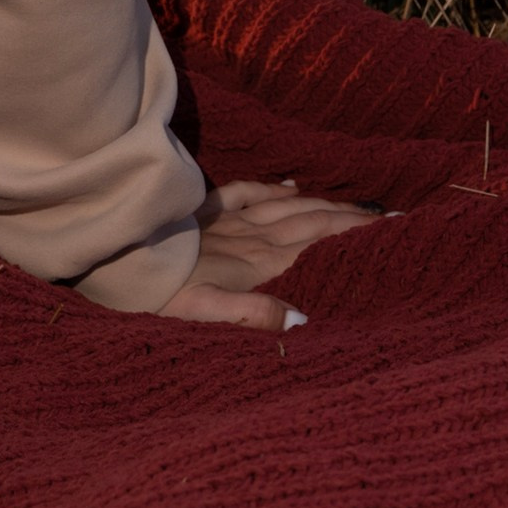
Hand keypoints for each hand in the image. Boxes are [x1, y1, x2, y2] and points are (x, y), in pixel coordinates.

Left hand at [156, 175, 390, 334]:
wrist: (112, 252)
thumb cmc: (156, 293)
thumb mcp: (203, 314)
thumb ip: (253, 315)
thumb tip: (304, 320)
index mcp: (258, 265)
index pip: (321, 244)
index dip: (358, 234)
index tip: (394, 227)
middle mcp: (251, 237)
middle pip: (313, 221)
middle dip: (353, 218)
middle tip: (390, 216)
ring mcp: (229, 220)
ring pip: (289, 206)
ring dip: (325, 204)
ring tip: (357, 205)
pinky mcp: (206, 209)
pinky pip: (249, 192)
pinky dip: (275, 189)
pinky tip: (292, 187)